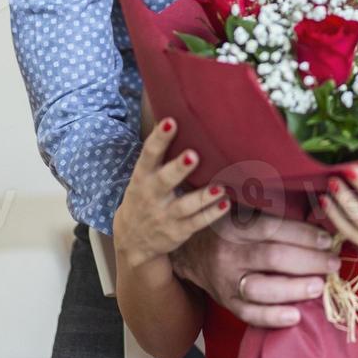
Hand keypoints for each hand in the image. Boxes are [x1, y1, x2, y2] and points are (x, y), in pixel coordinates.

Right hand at [112, 117, 229, 269]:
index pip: (148, 154)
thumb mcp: (142, 177)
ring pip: (185, 206)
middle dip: (178, 169)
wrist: (132, 240)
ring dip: (203, 196)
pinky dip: (211, 214)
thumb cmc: (143, 197)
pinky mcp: (178, 231)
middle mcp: (152, 196)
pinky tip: (225, 204)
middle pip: (165, 181)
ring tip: (220, 187)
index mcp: (142, 177)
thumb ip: (157, 154)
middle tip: (193, 155)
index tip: (170, 121)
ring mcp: (165, 215)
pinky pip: (196, 223)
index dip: (159, 138)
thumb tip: (172, 116)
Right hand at [171, 212, 339, 327]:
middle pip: (273, 258)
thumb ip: (271, 216)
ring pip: (262, 288)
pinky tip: (296, 316)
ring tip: (319, 287)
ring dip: (295, 289)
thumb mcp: (241, 212)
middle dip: (308, 262)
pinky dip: (273, 317)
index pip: (273, 229)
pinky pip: (249, 314)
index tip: (327, 240)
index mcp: (234, 226)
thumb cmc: (225, 228)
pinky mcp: (225, 301)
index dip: (303, 234)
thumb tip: (317, 220)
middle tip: (332, 265)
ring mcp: (226, 281)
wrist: (187, 251)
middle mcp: (229, 253)